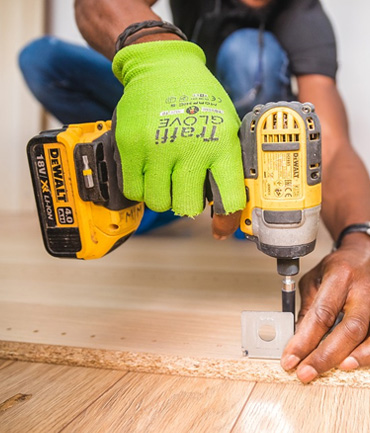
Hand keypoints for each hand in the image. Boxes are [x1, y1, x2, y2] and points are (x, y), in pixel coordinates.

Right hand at [112, 41, 245, 223]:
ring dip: (163, 196)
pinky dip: (141, 188)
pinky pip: (133, 191)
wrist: (162, 67)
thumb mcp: (226, 125)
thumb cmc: (198, 99)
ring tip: (165, 176)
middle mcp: (191, 147)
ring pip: (159, 203)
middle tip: (185, 189)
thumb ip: (227, 163)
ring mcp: (158, 147)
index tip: (221, 227)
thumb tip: (228, 206)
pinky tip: (148, 172)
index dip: (226, 219)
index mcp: (222, 143)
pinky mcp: (130, 146)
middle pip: (188, 208)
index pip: (229, 198)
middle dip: (187, 204)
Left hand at [281, 233, 369, 382]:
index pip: (321, 313)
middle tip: (305, 372)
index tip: (290, 358)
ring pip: (368, 336)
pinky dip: (365, 354)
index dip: (304, 340)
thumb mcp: (314, 280)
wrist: (363, 255)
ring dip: (348, 358)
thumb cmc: (337, 267)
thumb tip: (296, 338)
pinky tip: (350, 362)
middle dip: (325, 355)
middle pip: (349, 328)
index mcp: (339, 277)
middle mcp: (362, 290)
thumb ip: (307, 308)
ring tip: (328, 370)